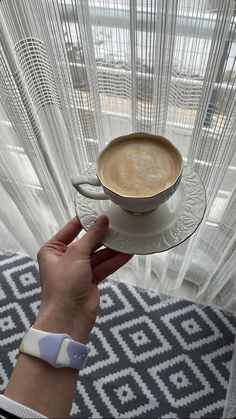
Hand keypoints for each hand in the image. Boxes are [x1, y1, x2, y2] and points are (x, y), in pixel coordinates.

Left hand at [34, 215, 132, 342]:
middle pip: (87, 241)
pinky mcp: (90, 280)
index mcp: (53, 250)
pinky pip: (104, 266)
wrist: (68, 317)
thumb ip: (91, 236)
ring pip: (98, 254)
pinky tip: (127, 253)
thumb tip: (101, 221)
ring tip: (126, 238)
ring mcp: (78, 270)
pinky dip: (115, 260)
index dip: (86, 220)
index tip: (99, 212)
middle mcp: (65, 259)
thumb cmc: (62, 288)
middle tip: (117, 225)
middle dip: (103, 236)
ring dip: (112, 248)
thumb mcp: (76, 254)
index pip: (71, 229)